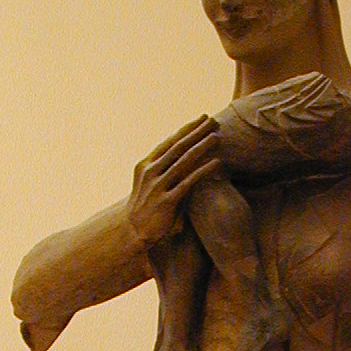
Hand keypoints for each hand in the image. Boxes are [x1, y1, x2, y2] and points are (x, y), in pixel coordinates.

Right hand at [126, 116, 219, 247]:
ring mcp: (157, 186)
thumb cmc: (146, 208)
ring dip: (201, 147)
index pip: (169, 142)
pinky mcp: (166, 201)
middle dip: (196, 132)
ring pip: (183, 161)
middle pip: (177, 147)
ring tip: (217, 136)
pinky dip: (203, 171)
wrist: (133, 232)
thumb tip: (183, 156)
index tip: (202, 118)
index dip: (187, 129)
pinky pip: (188, 182)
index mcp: (146, 165)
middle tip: (213, 120)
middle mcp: (150, 172)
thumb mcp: (150, 184)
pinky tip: (216, 163)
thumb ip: (163, 170)